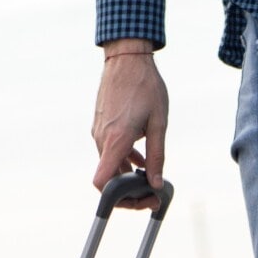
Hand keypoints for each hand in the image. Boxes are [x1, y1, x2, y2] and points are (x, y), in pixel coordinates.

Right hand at [91, 40, 167, 204]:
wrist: (127, 57)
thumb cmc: (146, 87)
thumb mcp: (159, 124)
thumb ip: (157, 157)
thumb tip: (155, 185)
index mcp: (116, 140)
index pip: (102, 183)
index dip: (116, 199)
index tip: (137, 200)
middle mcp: (102, 138)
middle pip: (108, 178)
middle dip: (129, 190)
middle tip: (151, 192)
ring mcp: (98, 131)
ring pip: (110, 163)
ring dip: (127, 174)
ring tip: (149, 174)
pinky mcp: (101, 124)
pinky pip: (109, 150)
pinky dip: (123, 158)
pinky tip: (140, 156)